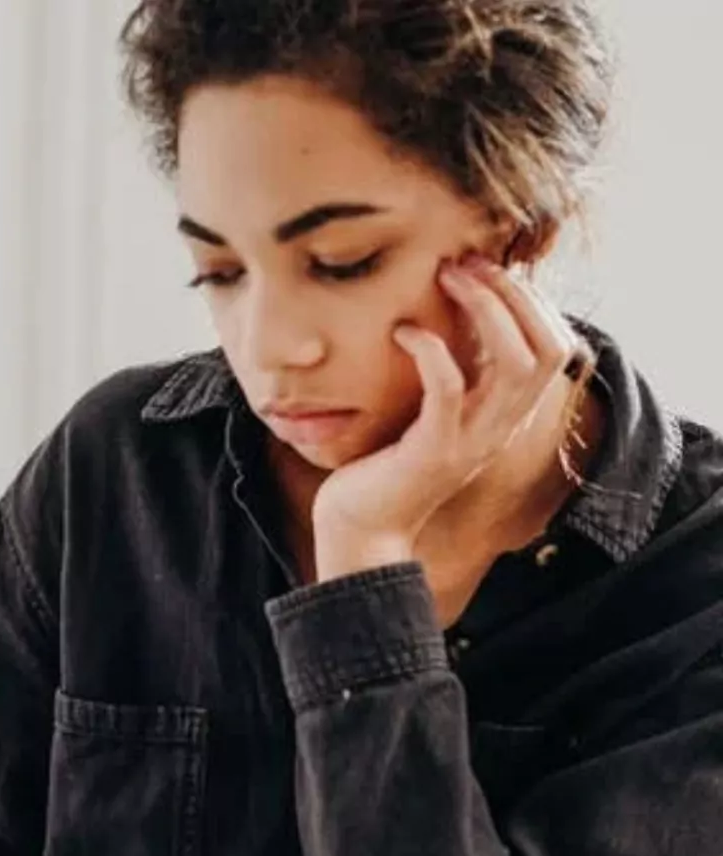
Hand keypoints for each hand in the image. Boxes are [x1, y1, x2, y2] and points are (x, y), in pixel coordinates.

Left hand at [311, 256, 583, 581]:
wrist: (360, 531)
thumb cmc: (385, 467)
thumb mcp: (432, 416)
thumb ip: (456, 379)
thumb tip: (454, 320)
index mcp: (506, 416)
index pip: (555, 347)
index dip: (533, 301)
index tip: (489, 269)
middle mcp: (500, 428)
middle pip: (548, 347)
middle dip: (515, 293)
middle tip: (468, 262)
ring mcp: (471, 441)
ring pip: (515, 362)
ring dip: (486, 308)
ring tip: (447, 277)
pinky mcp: (433, 450)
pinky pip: (449, 388)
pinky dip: (432, 351)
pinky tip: (403, 332)